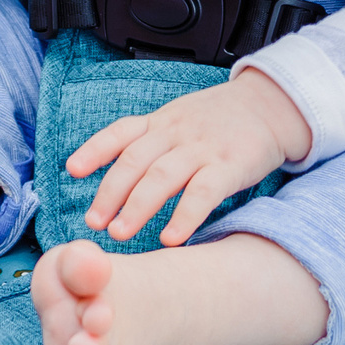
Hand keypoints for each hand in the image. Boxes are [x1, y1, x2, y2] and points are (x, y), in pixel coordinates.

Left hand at [66, 69, 313, 246]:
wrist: (271, 105)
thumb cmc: (221, 121)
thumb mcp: (180, 119)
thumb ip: (151, 142)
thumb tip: (116, 179)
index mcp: (161, 122)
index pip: (121, 132)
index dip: (94, 149)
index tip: (73, 170)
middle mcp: (176, 132)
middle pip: (134, 161)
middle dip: (109, 192)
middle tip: (94, 223)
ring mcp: (202, 148)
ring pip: (161, 177)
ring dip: (137, 207)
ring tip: (119, 233)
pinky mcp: (229, 165)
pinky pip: (203, 193)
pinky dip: (185, 216)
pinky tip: (171, 239)